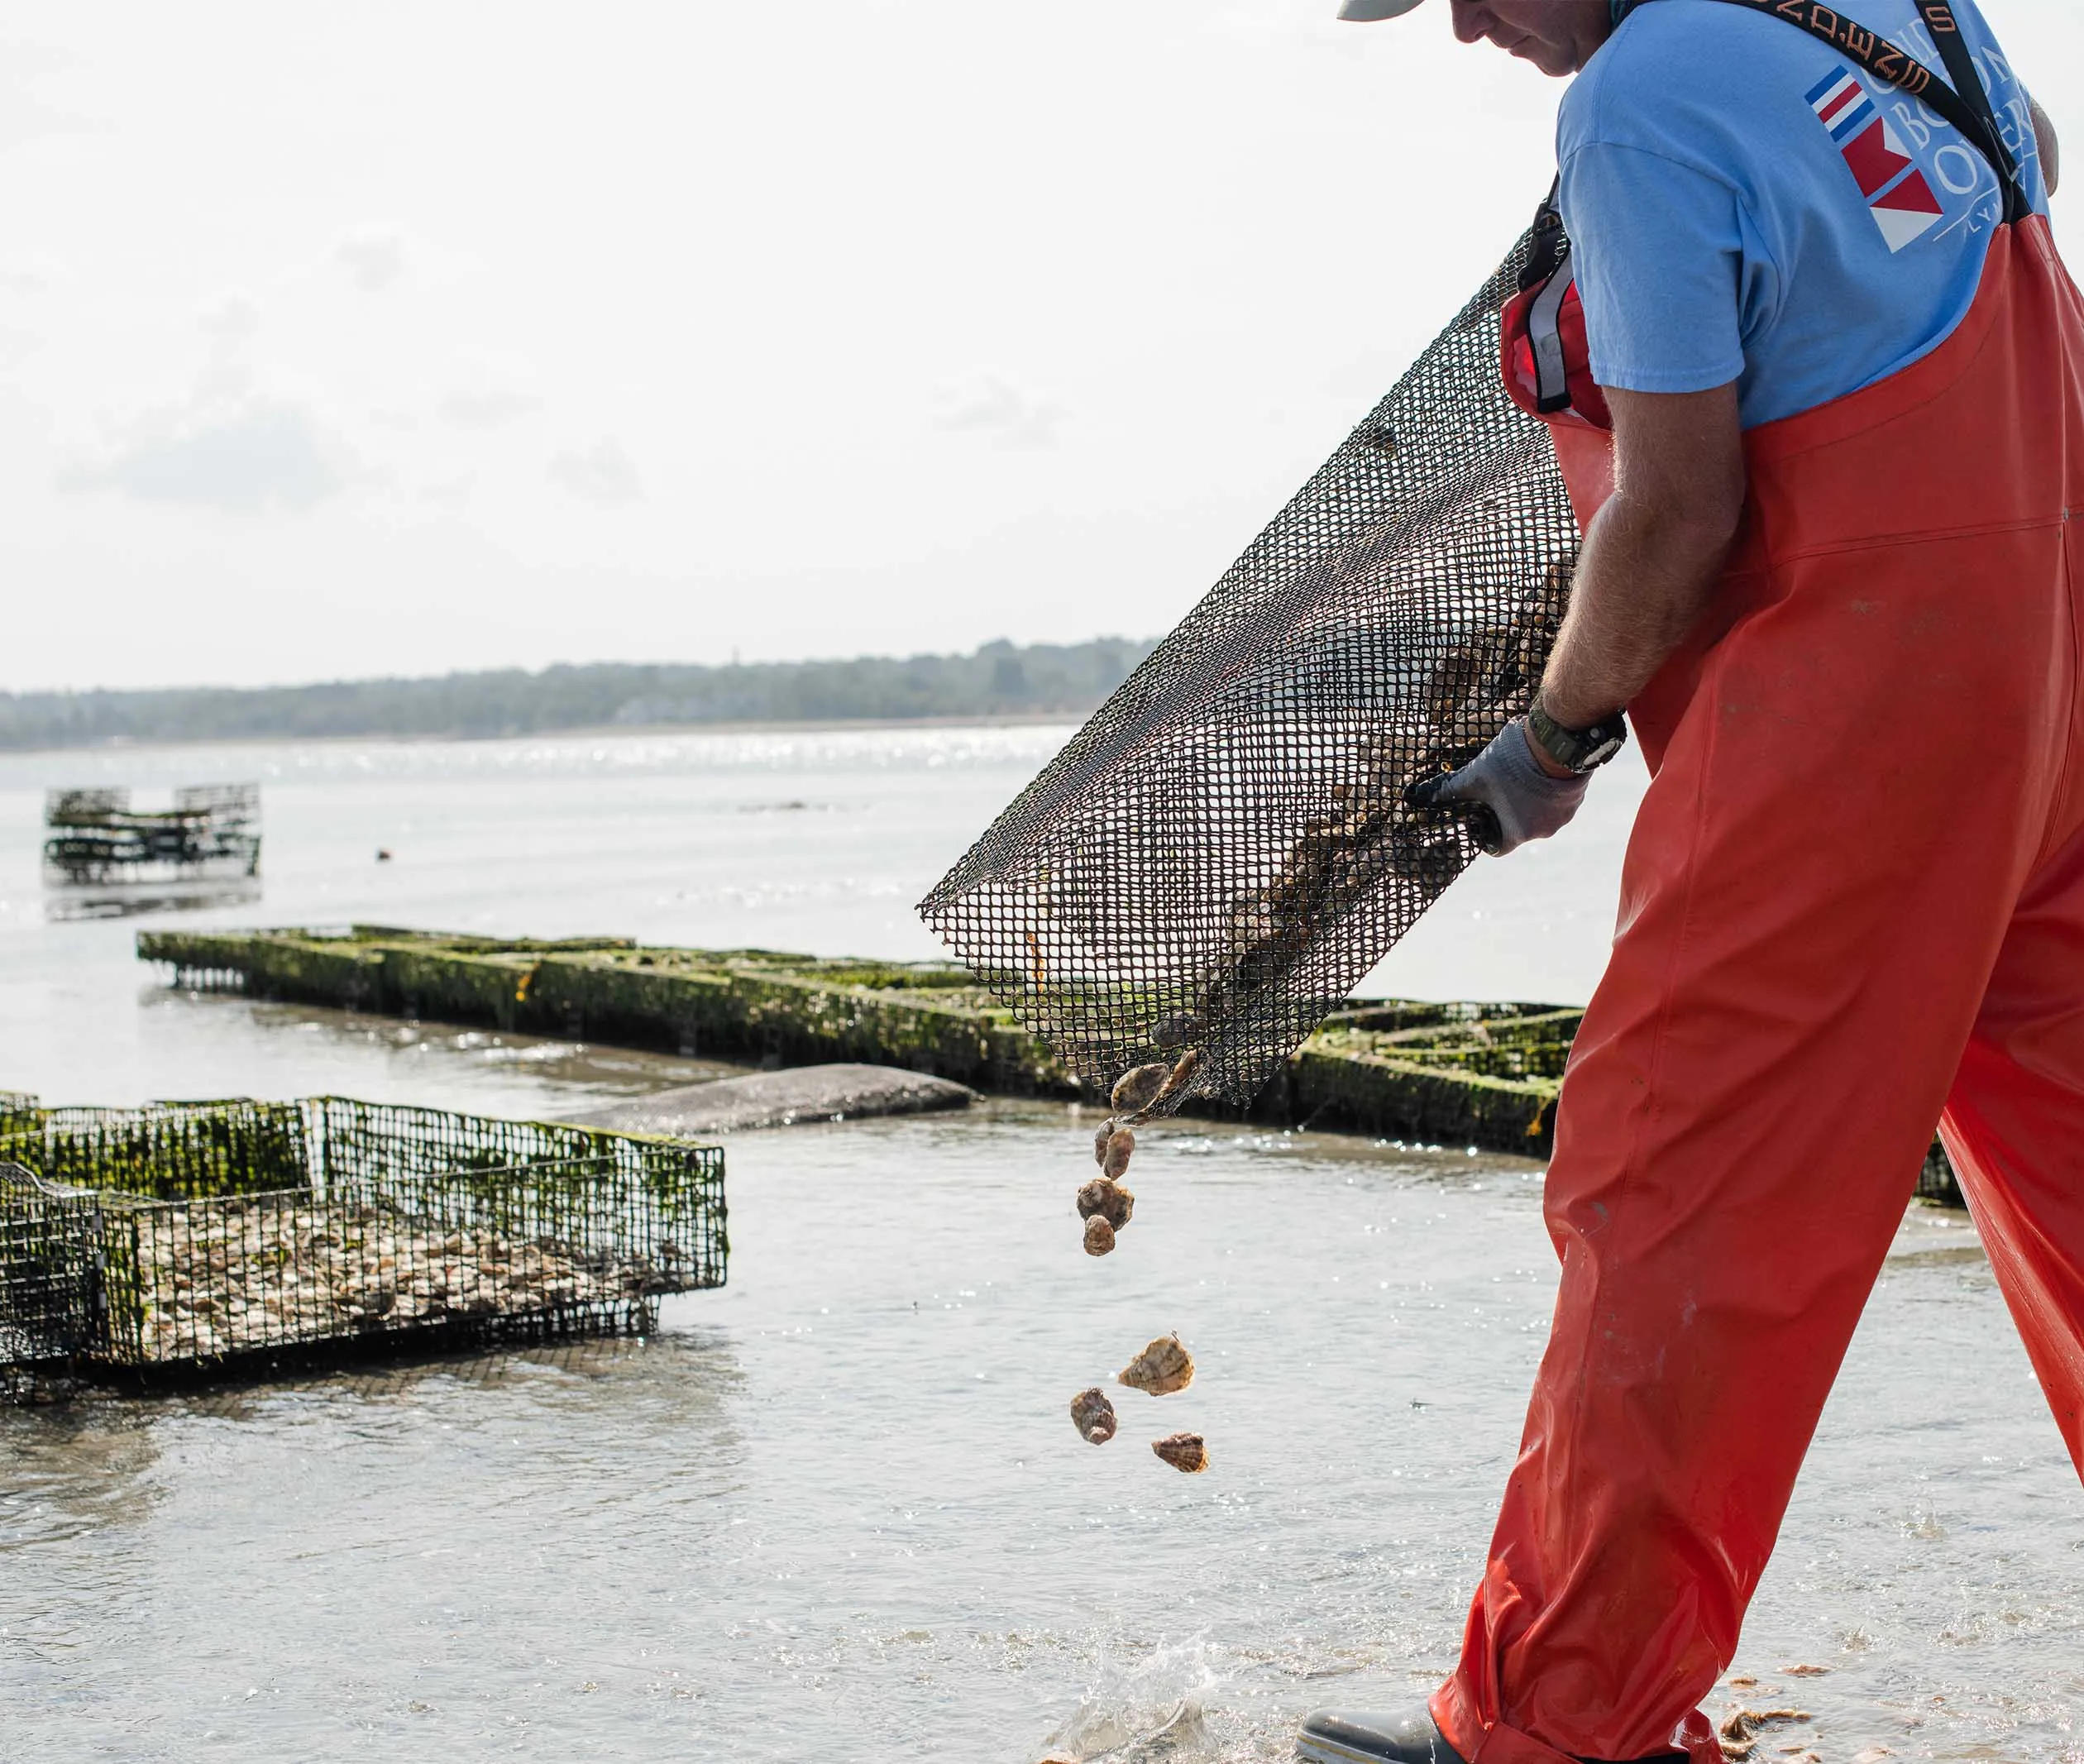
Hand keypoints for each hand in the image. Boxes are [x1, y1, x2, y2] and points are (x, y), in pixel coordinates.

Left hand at [1406, 719, 1589, 855]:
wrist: (1557, 741)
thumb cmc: (1514, 763)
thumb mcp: (1474, 777)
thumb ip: (1448, 791)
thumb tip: (1417, 798)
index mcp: (1519, 833)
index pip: (1496, 847)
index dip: (1483, 833)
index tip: (1479, 815)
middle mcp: (1545, 831)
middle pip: (1516, 829)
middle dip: (1503, 812)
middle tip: (1495, 789)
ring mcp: (1564, 815)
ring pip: (1537, 814)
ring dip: (1524, 801)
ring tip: (1515, 776)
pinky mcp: (1575, 798)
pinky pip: (1555, 802)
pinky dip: (1543, 792)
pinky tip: (1535, 771)